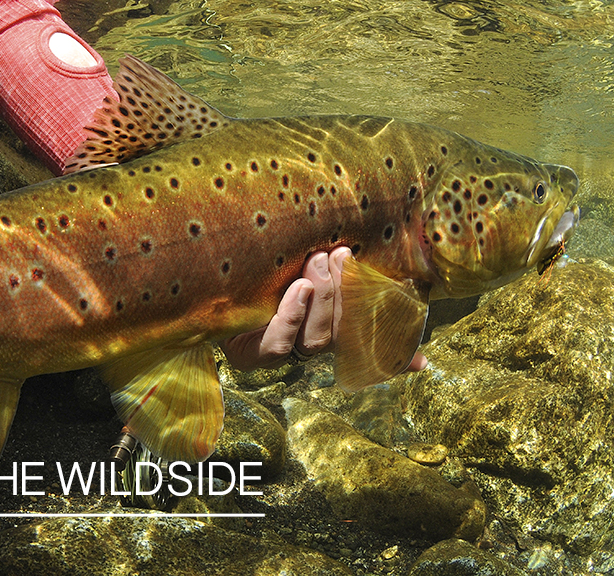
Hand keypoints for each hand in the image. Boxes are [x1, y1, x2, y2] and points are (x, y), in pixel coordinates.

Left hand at [221, 247, 427, 373]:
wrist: (192, 267)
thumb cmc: (254, 255)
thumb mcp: (292, 254)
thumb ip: (330, 257)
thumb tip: (377, 271)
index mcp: (322, 324)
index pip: (366, 343)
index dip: (396, 355)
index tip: (421, 359)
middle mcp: (304, 343)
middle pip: (342, 335)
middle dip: (347, 295)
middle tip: (339, 255)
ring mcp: (278, 349)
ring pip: (316, 340)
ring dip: (323, 300)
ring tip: (316, 261)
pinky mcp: (249, 354)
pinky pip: (278, 344)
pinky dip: (291, 317)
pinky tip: (297, 291)